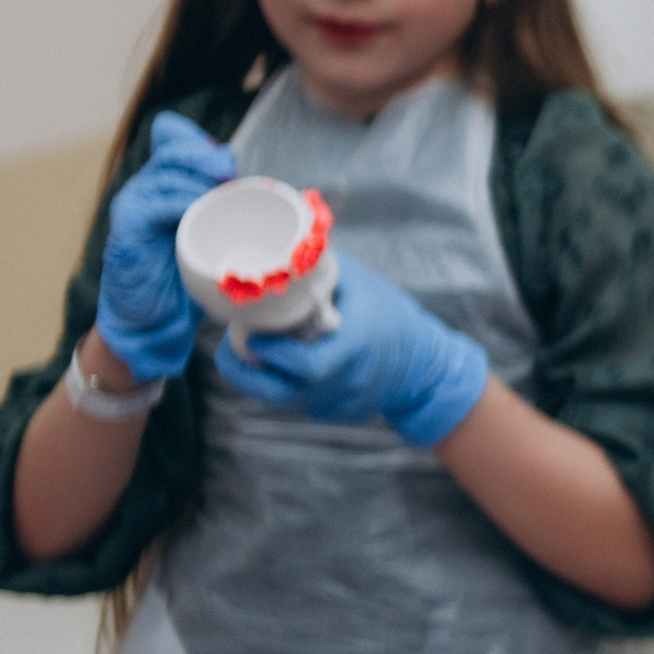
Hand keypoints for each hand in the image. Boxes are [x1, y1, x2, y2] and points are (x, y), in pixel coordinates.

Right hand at [95, 112, 238, 383]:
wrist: (152, 319)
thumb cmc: (186, 278)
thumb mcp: (213, 236)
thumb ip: (228, 212)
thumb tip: (270, 194)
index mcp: (165, 183)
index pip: (172, 136)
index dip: (200, 142)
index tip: (228, 163)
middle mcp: (146, 187)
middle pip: (173, 149)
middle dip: (205, 156)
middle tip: (228, 175)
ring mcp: (133, 205)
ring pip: (165, 173)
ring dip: (197, 180)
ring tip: (218, 195)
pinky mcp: (126, 228)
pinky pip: (152, 205)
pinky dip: (179, 203)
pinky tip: (194, 211)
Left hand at [210, 250, 487, 445]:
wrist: (425, 368)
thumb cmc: (394, 318)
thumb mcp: (364, 286)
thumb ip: (323, 268)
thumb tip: (281, 239)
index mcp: (354, 349)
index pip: (302, 364)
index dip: (266, 353)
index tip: (243, 333)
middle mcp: (342, 383)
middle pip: (278, 391)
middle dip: (244, 371)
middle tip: (228, 347)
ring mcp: (337, 404)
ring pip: (280, 399)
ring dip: (255, 379)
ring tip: (242, 354)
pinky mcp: (333, 414)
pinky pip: (296, 402)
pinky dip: (281, 384)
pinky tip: (277, 366)